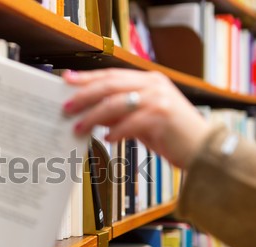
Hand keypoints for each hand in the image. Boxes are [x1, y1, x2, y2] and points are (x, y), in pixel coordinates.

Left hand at [63, 68, 210, 168]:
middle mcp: (153, 85)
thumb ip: (119, 114)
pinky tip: (108, 139)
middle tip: (66, 107)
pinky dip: (116, 131)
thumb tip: (92, 114)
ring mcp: (159, 99)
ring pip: (116, 103)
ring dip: (93, 117)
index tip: (67, 80)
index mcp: (148, 80)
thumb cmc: (170, 134)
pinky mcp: (163, 116)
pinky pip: (131, 122)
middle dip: (84, 95)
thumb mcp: (141, 119)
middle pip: (110, 85)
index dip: (87, 77)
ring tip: (79, 128)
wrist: (203, 149)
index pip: (111, 75)